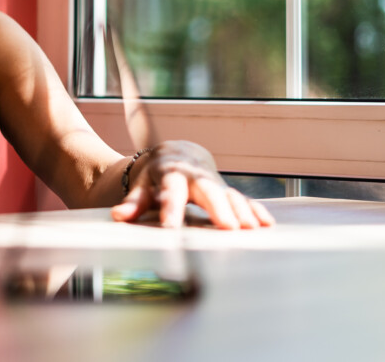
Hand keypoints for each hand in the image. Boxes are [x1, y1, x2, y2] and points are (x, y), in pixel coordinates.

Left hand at [109, 141, 274, 229]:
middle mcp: (196, 176)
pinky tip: (266, 224)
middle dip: (219, 208)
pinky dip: (255, 210)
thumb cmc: (156, 175)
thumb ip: (134, 202)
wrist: (177, 154)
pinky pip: (242, 199)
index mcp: (171, 174)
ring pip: (229, 195)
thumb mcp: (142, 186)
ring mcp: (214, 182)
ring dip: (241, 211)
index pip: (171, 192)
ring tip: (251, 229)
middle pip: (208, 191)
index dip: (172, 209)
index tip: (172, 229)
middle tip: (228, 228)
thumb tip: (119, 216)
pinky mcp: (226, 189)